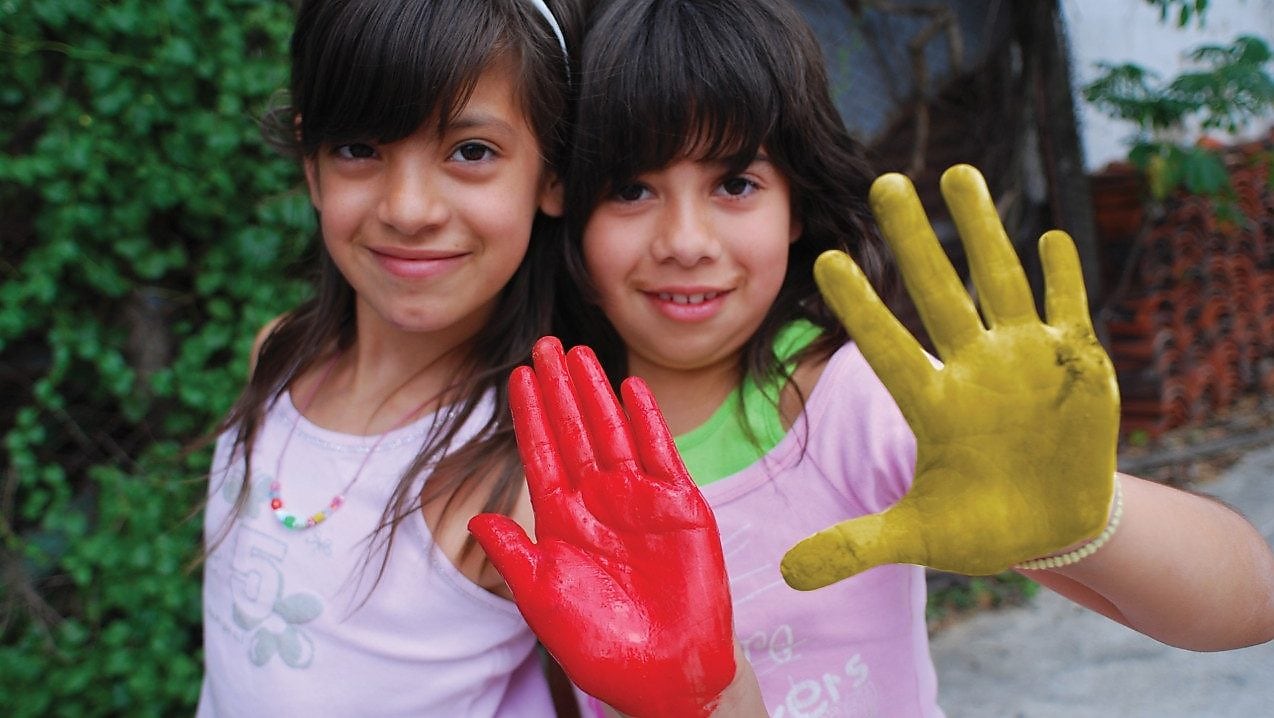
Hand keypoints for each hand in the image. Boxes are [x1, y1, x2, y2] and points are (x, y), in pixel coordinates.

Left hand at [469, 337, 735, 717]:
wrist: (663, 675)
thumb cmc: (599, 645)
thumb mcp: (542, 599)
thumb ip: (513, 553)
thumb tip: (475, 517)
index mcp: (563, 519)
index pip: (540, 454)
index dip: (529, 414)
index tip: (517, 375)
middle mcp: (599, 501)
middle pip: (574, 431)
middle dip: (559, 388)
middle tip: (545, 344)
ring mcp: (640, 500)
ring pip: (612, 432)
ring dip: (595, 393)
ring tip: (579, 354)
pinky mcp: (680, 507)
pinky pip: (660, 454)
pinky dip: (647, 421)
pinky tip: (630, 389)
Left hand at [781, 165, 1118, 588]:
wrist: (1056, 527)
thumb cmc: (982, 526)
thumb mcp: (919, 538)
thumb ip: (857, 545)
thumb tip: (787, 576)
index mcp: (933, 405)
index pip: (888, 346)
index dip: (860, 307)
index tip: (825, 260)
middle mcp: (974, 369)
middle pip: (940, 293)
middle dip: (914, 240)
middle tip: (882, 181)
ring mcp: (1026, 361)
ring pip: (1000, 281)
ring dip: (982, 230)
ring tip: (956, 174)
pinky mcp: (1078, 364)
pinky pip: (1068, 309)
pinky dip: (1064, 276)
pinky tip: (1052, 234)